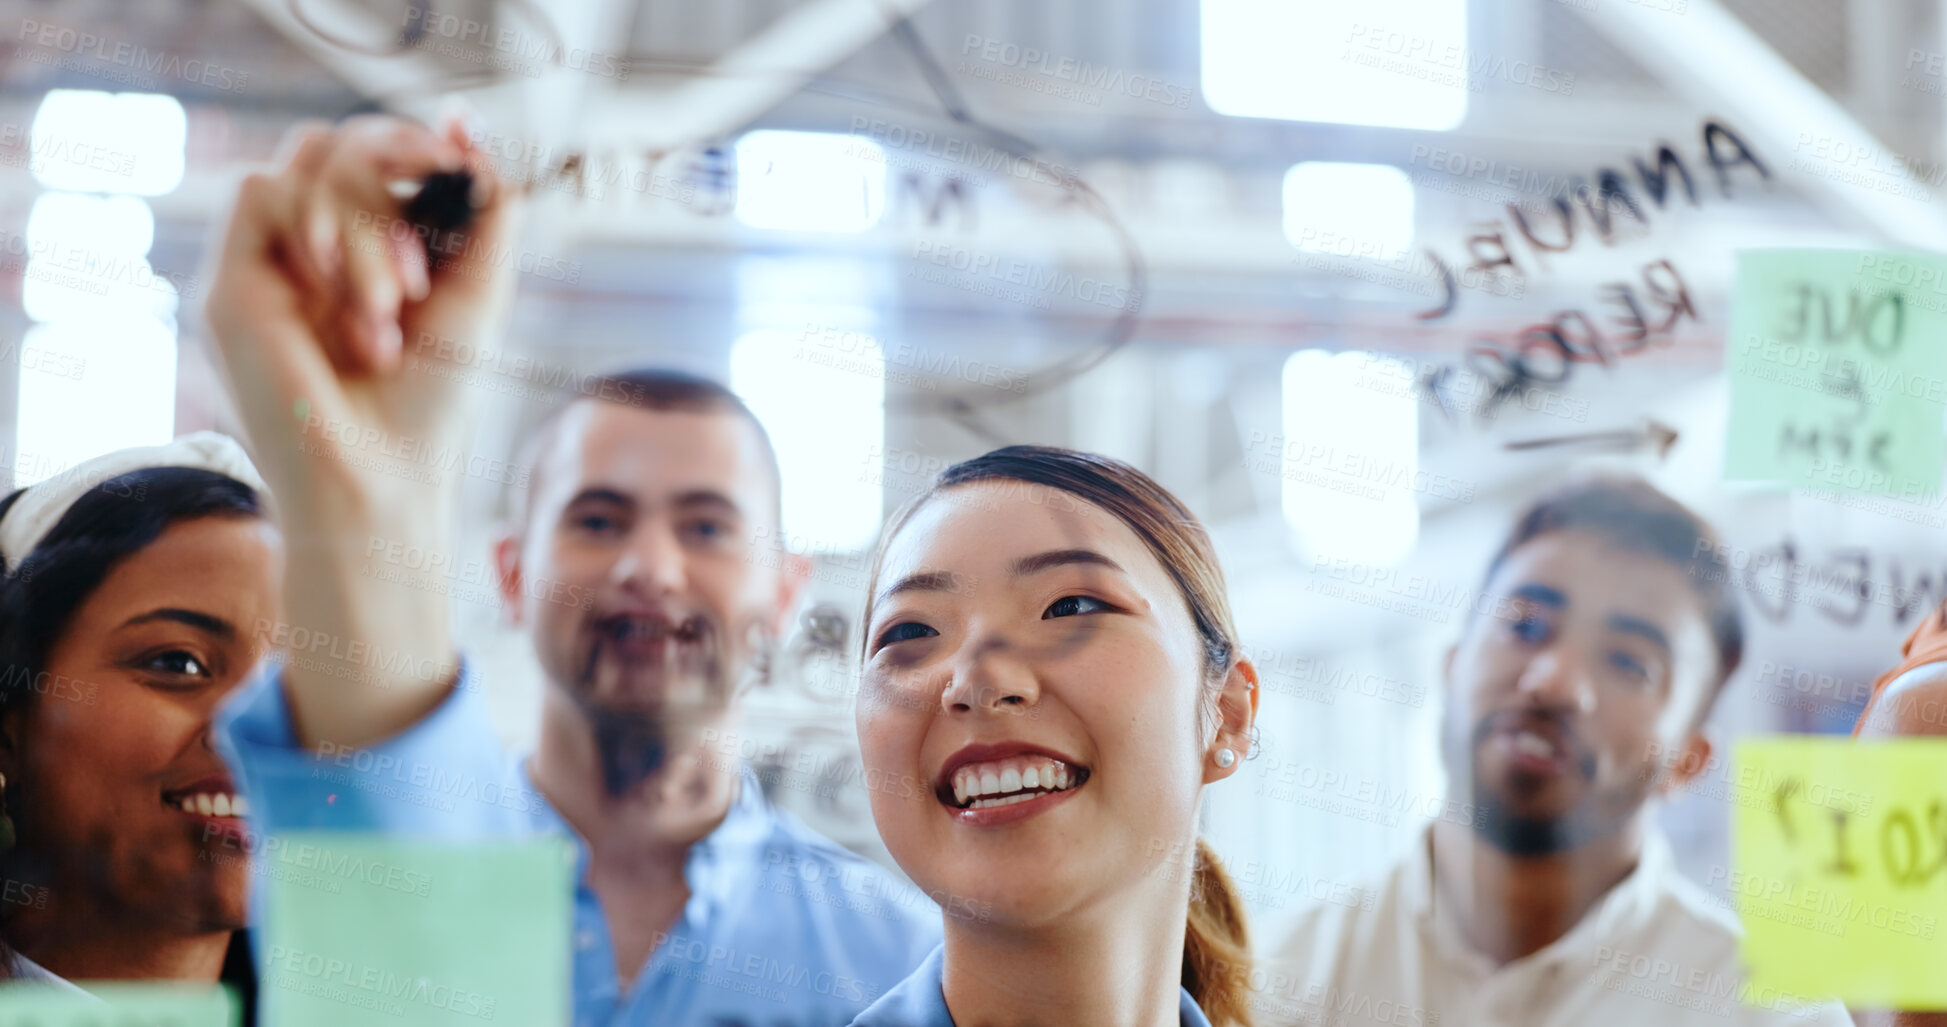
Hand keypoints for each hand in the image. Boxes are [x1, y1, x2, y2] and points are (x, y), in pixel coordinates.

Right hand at [206, 114, 523, 747]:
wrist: (383, 479)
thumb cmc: (430, 403)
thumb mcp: (478, 290)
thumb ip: (485, 209)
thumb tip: (468, 124)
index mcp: (367, 248)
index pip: (372, 152)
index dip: (411, 142)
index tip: (452, 159)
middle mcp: (312, 250)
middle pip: (337, 141)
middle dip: (392, 175)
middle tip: (420, 266)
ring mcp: (269, 263)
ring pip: (306, 160)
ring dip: (365, 225)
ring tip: (389, 313)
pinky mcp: (230, 282)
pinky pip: (263, 191)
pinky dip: (320, 232)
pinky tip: (348, 303)